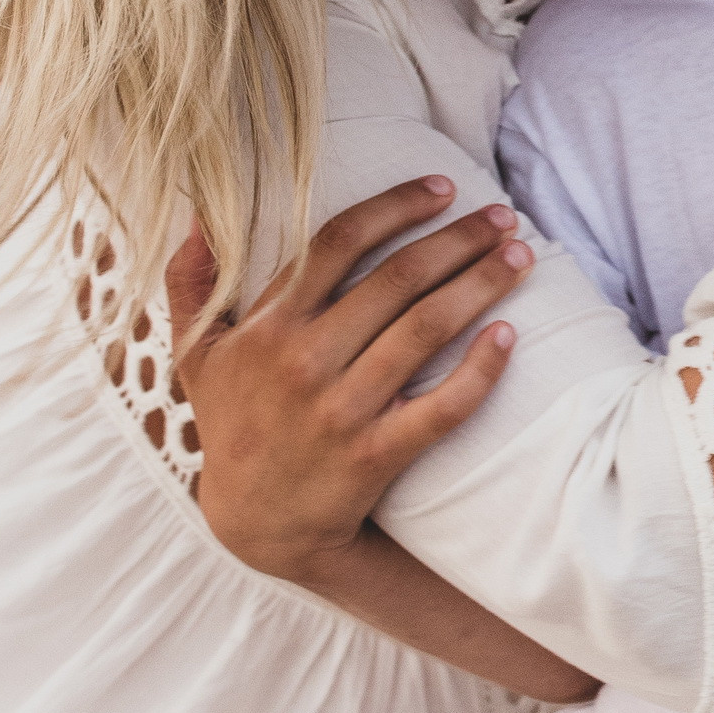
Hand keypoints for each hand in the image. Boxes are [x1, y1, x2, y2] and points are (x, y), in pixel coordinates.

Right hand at [166, 177, 533, 593]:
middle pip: (397, 279)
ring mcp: (342, 410)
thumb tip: (195, 215)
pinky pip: (439, 409)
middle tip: (503, 214)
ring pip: (425, 330)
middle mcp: (306, 361)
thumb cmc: (233, 424)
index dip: (395, 206)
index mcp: (270, 326)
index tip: (442, 187)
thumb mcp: (196, 354)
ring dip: (480, 284)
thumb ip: (192, 283)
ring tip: (521, 255)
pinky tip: (507, 337)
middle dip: (458, 238)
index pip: (339, 243)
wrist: (254, 525)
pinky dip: (478, 372)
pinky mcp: (374, 457)